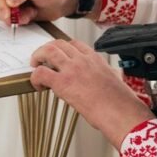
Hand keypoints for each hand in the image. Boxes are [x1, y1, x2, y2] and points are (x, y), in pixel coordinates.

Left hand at [30, 39, 149, 147]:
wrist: (121, 113)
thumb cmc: (121, 102)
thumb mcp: (116, 80)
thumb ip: (107, 74)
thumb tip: (105, 77)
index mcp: (96, 59)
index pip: (75, 44)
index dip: (63, 48)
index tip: (59, 55)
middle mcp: (83, 60)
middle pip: (58, 43)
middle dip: (47, 49)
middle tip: (42, 58)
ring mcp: (72, 69)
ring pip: (48, 51)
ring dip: (38, 56)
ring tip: (35, 66)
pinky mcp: (63, 83)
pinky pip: (41, 73)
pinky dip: (35, 77)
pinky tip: (38, 85)